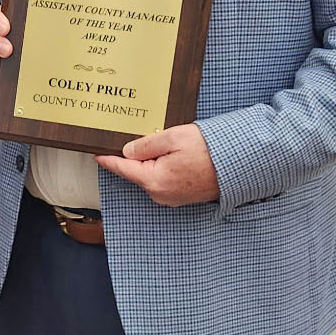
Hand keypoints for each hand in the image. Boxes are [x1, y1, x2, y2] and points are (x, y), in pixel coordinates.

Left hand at [96, 122, 219, 205]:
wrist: (239, 165)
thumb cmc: (210, 151)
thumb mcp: (173, 138)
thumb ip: (146, 145)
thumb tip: (128, 151)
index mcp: (155, 180)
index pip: (124, 168)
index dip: (109, 159)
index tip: (96, 153)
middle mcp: (161, 194)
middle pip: (138, 171)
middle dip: (139, 155)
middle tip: (149, 137)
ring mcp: (172, 197)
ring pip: (152, 175)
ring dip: (155, 160)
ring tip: (171, 145)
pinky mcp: (182, 196)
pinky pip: (165, 179)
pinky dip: (165, 167)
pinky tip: (178, 155)